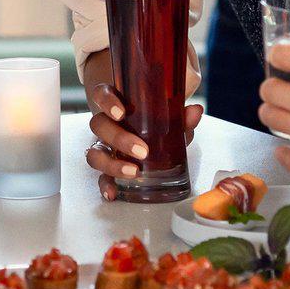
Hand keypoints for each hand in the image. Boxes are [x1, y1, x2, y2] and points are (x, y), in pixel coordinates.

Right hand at [82, 49, 202, 200]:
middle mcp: (105, 123)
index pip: (102, 94)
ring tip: (133, 172)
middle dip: (118, 138)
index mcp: (116, 103)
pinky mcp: (107, 166)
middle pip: (98, 125)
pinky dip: (105, 185)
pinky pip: (100, 176)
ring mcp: (103, 145)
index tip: (120, 113)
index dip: (106, 102)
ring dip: (111, 164)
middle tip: (142, 150)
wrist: (145, 129)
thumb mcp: (166, 114)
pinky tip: (113, 193)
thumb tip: (195, 112)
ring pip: (94, 153)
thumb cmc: (151, 117)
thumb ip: (179, 113)